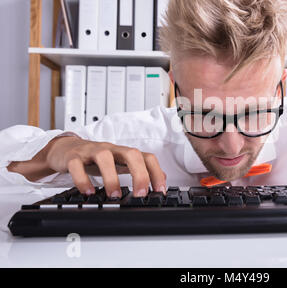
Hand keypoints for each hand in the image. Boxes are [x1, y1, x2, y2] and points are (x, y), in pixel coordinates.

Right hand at [45, 136, 165, 196]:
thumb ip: (140, 170)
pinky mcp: (73, 157)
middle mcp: (111, 150)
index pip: (147, 157)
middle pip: (131, 153)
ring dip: (112, 178)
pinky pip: (77, 165)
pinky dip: (83, 180)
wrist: (65, 149)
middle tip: (140, 194)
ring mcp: (91, 151)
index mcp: (124, 153)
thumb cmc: (95, 158)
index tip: (160, 191)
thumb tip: (163, 178)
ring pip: (105, 157)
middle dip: (139, 174)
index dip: (156, 173)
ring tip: (114, 195)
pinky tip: (88, 193)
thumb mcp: (119, 163)